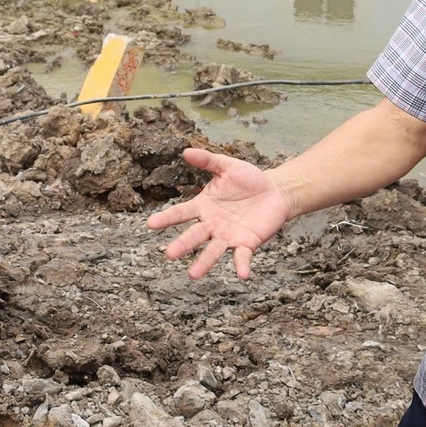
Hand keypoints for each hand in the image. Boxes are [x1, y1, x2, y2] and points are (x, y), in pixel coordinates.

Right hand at [145, 148, 291, 280]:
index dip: (167, 218)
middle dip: (183, 245)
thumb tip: (185, 151)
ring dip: (204, 263)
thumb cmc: (248, 179)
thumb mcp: (227, 166)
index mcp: (204, 206)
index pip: (182, 213)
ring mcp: (228, 236)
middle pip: (194, 236)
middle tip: (170, 254)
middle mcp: (212, 225)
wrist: (275, 192)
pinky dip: (242, 265)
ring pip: (213, 251)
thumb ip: (207, 160)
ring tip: (194, 275)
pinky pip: (243, 256)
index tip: (151, 224)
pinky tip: (243, 275)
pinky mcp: (247, 243)